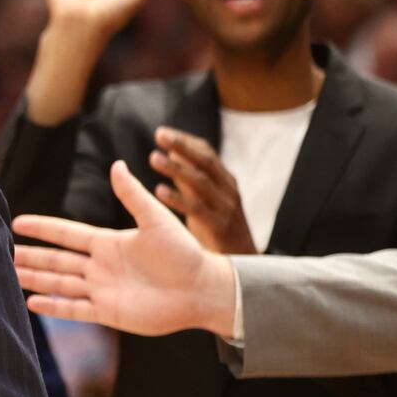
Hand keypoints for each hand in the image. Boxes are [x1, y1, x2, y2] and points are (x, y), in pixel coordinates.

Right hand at [12, 159, 238, 336]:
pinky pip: (75, 308)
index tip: (18, 222)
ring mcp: (102, 290)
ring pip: (60, 284)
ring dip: (36, 279)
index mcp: (108, 243)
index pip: (67, 234)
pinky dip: (54, 307)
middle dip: (31, 256)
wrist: (202, 289)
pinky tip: (31, 303)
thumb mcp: (157, 219)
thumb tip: (117, 164)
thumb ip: (132, 196)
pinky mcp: (108, 312)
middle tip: (3, 252)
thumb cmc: (184, 253)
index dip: (43, 228)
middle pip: (57, 260)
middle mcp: (100, 266)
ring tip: (11, 275)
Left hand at [149, 126, 257, 254]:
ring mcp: (226, 207)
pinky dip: (178, 199)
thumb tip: (167, 153)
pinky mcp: (220, 227)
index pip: (207, 153)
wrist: (242, 263)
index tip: (162, 132)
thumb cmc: (217, 228)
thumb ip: (188, 178)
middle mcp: (228, 190)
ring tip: (154, 158)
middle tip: (160, 135)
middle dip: (182, 146)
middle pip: (206, 161)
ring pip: (202, 182)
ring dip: (177, 168)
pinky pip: (198, 209)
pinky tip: (158, 192)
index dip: (185, 141)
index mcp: (225, 180)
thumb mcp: (204, 199)